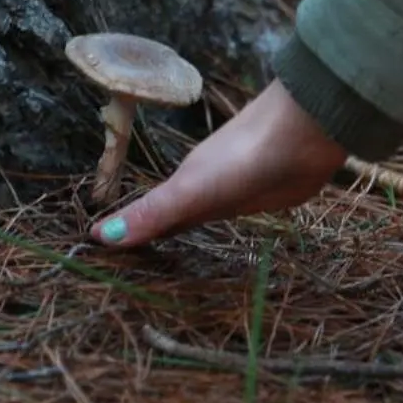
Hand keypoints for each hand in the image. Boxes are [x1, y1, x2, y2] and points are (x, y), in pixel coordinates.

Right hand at [89, 78, 346, 249]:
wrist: (305, 131)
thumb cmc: (243, 157)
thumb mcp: (192, 190)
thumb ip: (152, 214)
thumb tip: (98, 237)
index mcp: (182, 184)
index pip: (146, 216)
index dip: (125, 235)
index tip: (102, 259)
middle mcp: (202, 186)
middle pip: (170, 216)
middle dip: (150, 236)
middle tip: (131, 271)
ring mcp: (232, 190)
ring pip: (199, 216)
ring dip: (182, 232)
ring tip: (165, 261)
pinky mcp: (263, 196)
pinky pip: (229, 216)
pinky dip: (215, 227)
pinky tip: (216, 237)